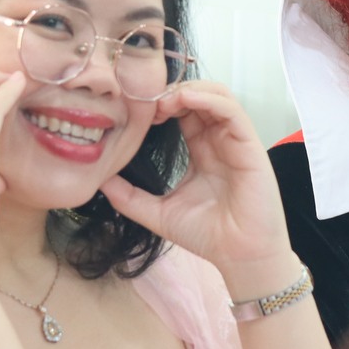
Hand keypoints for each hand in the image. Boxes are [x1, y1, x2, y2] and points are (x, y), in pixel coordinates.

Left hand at [99, 81, 293, 291]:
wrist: (240, 258)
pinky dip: (208, 99)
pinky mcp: (249, 145)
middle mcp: (220, 140)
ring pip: (217, 95)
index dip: (160, 104)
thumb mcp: (158, 213)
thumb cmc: (208, 236)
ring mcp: (236, 141)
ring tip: (163, 101)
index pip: (183, 112)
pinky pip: (232, 111)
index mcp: (202, 150)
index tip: (136, 110)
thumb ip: (129, 197)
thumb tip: (99, 181)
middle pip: (198, 97)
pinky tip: (185, 102)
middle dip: (170, 92)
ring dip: (188, 91)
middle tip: (145, 101)